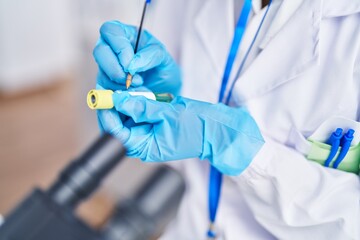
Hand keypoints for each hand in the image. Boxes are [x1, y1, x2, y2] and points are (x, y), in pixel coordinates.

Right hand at [93, 21, 180, 94]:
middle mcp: (112, 49)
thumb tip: (132, 65)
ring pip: (102, 74)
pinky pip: (104, 91)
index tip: (130, 64)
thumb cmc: (162, 69)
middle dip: (115, 69)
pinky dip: (118, 96)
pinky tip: (133, 96)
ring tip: (140, 88)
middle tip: (133, 80)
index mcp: (125, 34)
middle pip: (100, 52)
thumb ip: (152, 55)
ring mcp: (106, 68)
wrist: (164, 91)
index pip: (111, 30)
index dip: (119, 46)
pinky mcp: (106, 86)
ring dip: (120, 85)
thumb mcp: (165, 58)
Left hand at [98, 92, 263, 175]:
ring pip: (127, 117)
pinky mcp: (154, 125)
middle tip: (114, 88)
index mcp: (145, 147)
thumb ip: (142, 107)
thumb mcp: (168, 115)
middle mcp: (143, 143)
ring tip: (129, 88)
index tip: (104, 95)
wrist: (215, 130)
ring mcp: (148, 134)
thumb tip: (120, 100)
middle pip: (118, 124)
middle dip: (115, 106)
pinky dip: (138, 103)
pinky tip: (141, 93)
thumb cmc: (197, 128)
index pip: (116, 132)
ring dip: (126, 103)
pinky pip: (139, 114)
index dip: (108, 112)